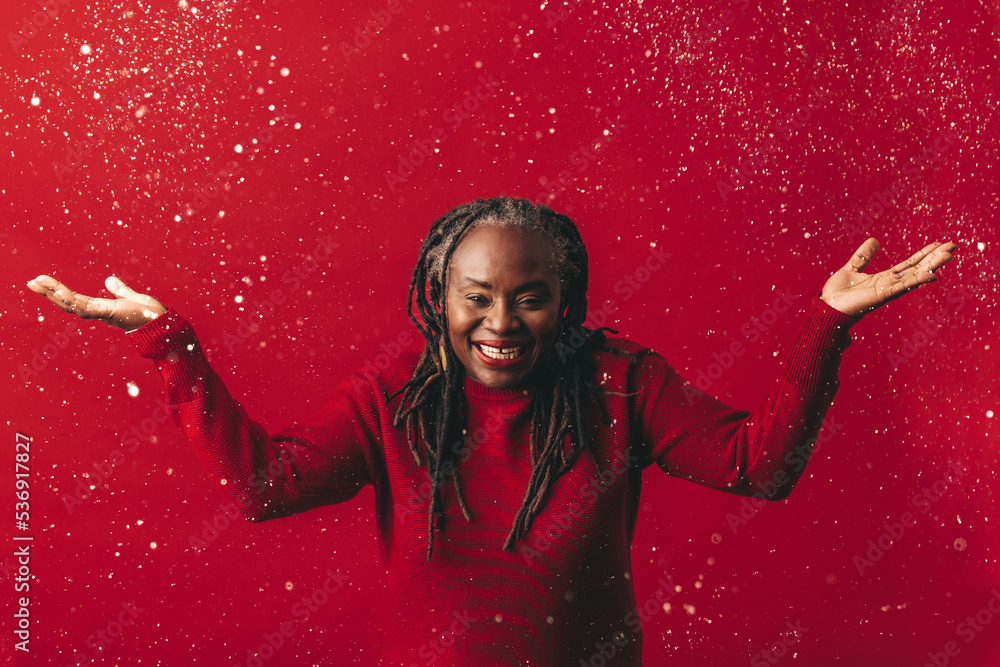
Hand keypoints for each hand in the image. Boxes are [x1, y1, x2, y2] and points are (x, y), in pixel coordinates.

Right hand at [26, 275, 167, 331]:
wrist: (166, 326)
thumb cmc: (152, 315)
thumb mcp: (133, 297)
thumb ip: (121, 290)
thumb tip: (109, 280)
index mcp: (103, 308)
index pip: (76, 299)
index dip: (60, 292)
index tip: (44, 281)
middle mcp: (100, 313)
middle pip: (69, 303)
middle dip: (49, 293)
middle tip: (31, 282)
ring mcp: (103, 314)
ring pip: (72, 305)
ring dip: (54, 294)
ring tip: (37, 283)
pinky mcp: (110, 314)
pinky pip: (86, 307)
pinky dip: (71, 299)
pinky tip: (58, 292)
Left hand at [820, 238, 957, 317]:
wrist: (825, 309)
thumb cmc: (837, 294)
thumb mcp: (851, 268)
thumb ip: (863, 256)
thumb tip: (874, 239)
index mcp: (883, 279)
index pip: (908, 265)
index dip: (923, 254)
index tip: (938, 244)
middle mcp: (889, 284)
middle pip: (917, 269)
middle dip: (934, 258)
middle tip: (953, 246)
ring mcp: (888, 290)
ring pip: (914, 276)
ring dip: (932, 266)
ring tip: (949, 255)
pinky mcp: (882, 295)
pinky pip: (902, 287)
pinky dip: (917, 281)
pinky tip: (932, 275)